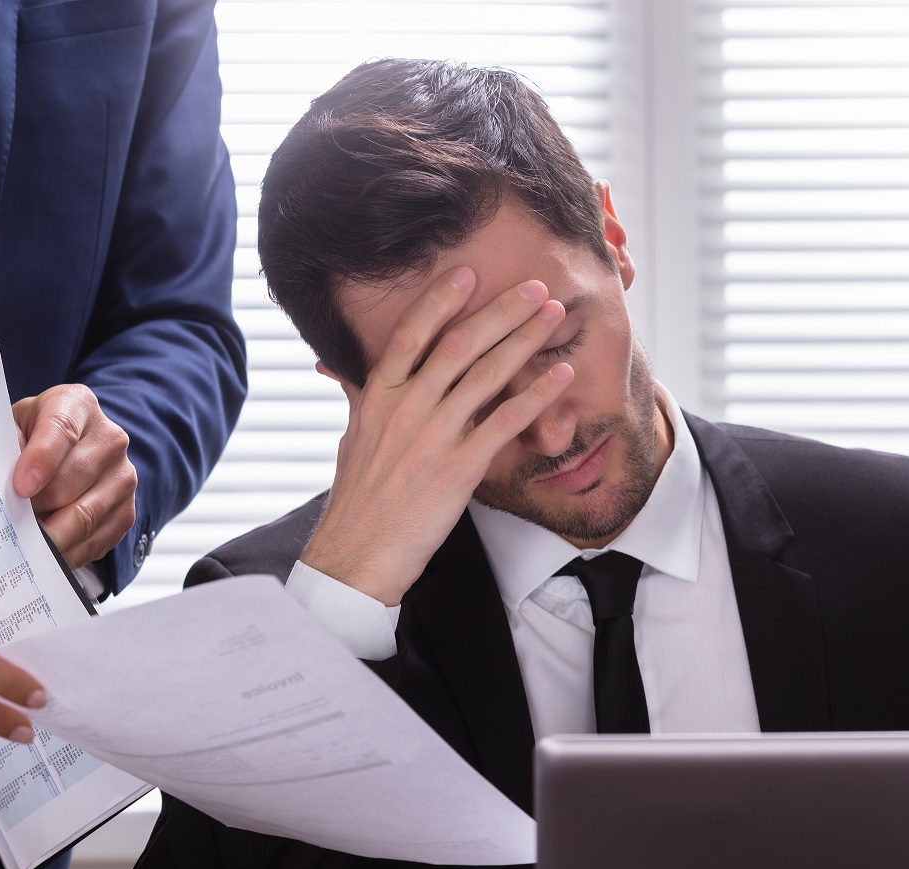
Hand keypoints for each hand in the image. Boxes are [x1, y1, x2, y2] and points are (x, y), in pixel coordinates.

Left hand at [11, 384, 137, 569]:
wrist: (69, 452)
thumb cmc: (33, 438)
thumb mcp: (14, 426)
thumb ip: (5, 444)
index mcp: (77, 405)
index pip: (61, 429)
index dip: (41, 460)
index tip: (21, 488)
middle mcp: (109, 439)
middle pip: (68, 483)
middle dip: (33, 507)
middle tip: (5, 520)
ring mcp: (123, 477)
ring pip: (83, 517)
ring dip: (48, 534)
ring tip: (21, 542)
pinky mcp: (127, 511)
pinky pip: (95, 540)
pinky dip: (67, 552)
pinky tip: (46, 551)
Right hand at [302, 268, 574, 604]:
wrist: (355, 557)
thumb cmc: (357, 503)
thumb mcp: (352, 440)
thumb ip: (360, 401)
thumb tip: (348, 373)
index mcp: (378, 397)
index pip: (410, 335)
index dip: (440, 300)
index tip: (467, 272)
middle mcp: (405, 409)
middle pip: (458, 345)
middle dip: (500, 311)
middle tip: (532, 286)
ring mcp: (432, 437)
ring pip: (485, 375)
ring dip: (524, 340)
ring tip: (553, 315)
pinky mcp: (458, 469)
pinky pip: (504, 423)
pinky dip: (535, 396)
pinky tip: (560, 377)